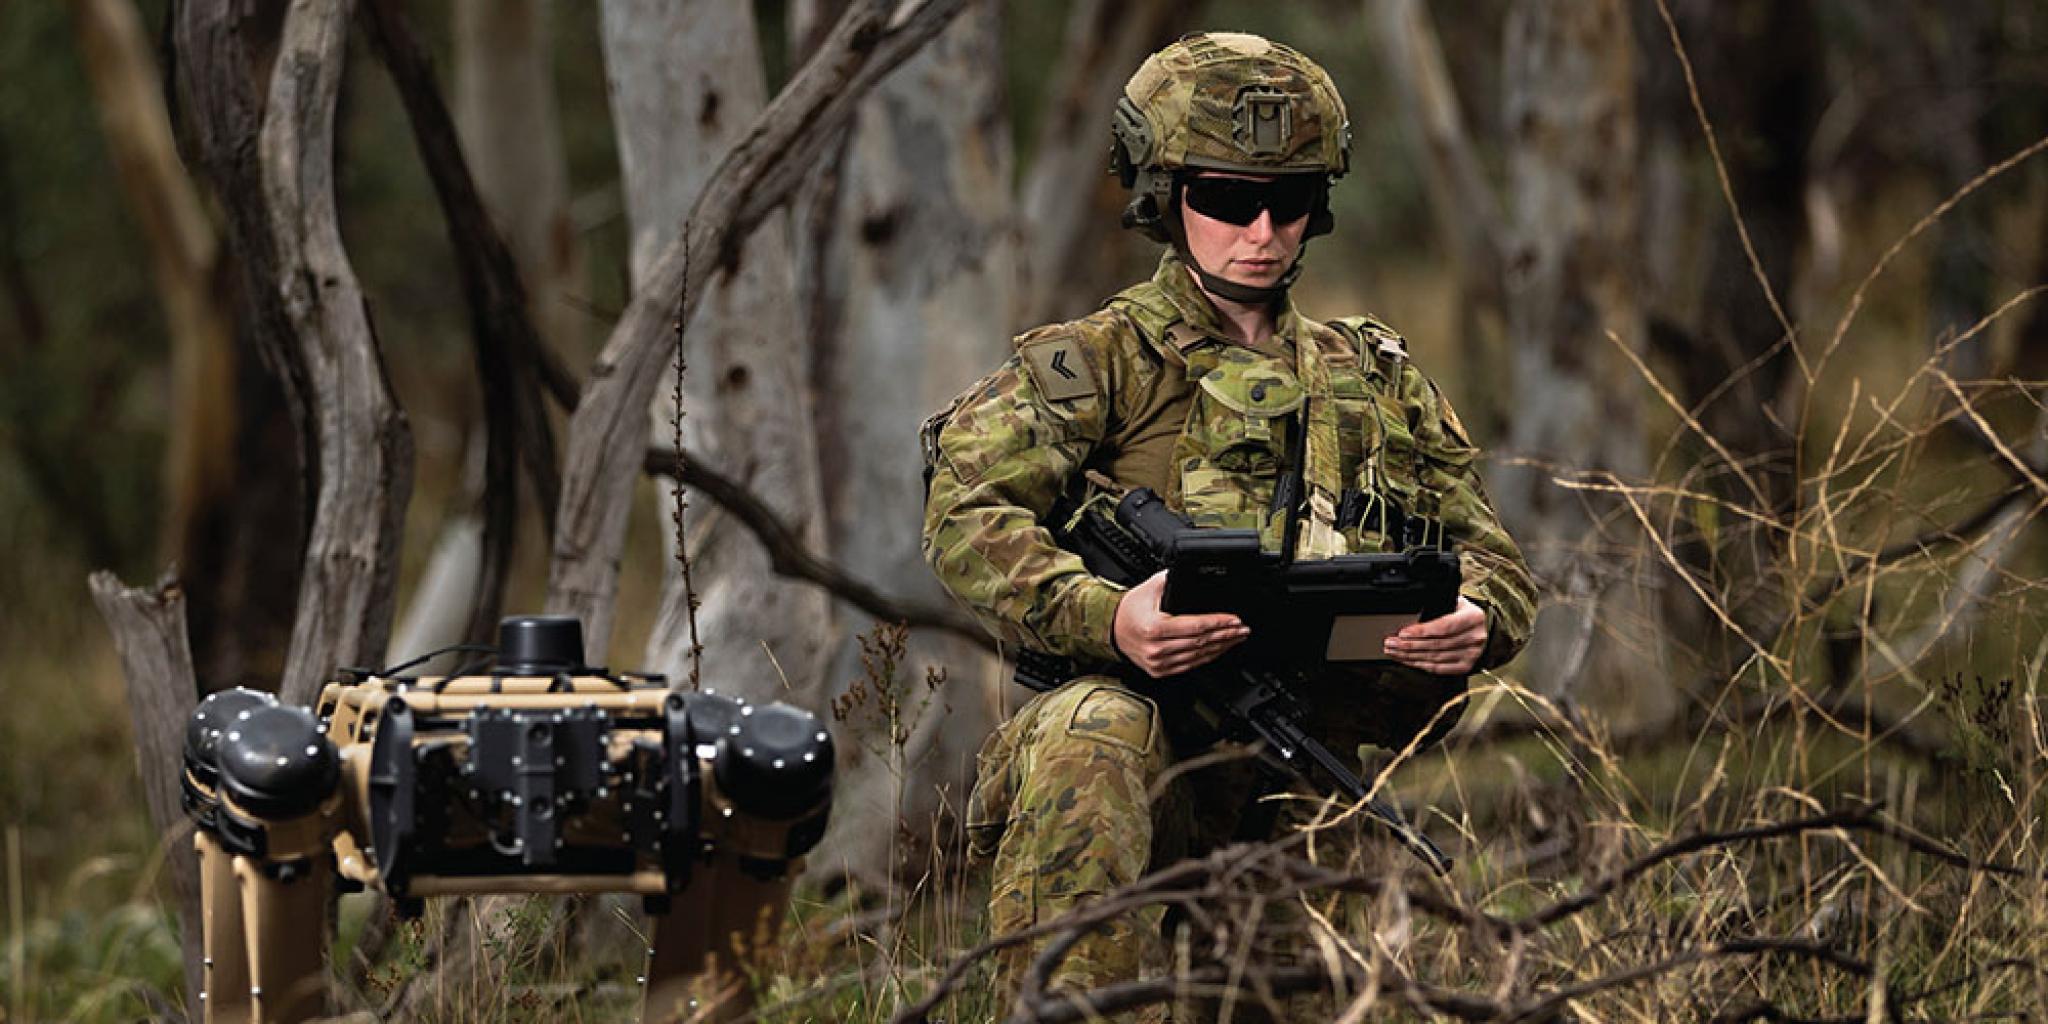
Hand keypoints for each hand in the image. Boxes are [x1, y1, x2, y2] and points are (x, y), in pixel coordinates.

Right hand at [1112, 571, 1249, 677]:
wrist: (1112, 629)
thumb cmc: (1131, 609)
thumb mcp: (1150, 587)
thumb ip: (1171, 579)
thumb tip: (1191, 572)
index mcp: (1155, 628)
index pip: (1196, 626)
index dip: (1219, 623)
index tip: (1235, 620)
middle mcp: (1157, 648)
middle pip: (1201, 642)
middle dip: (1226, 635)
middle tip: (1243, 629)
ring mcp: (1159, 662)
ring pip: (1198, 656)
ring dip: (1221, 647)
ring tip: (1236, 638)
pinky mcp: (1160, 670)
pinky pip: (1190, 666)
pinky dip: (1207, 657)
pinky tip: (1219, 649)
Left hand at [1383, 596, 1487, 675]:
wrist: (1484, 629)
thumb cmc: (1464, 613)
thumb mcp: (1456, 602)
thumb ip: (1439, 604)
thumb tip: (1411, 611)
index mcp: (1473, 618)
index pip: (1444, 627)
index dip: (1421, 631)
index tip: (1402, 633)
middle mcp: (1474, 637)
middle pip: (1436, 644)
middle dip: (1409, 645)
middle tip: (1391, 643)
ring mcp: (1471, 654)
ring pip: (1435, 658)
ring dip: (1410, 656)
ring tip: (1394, 652)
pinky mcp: (1465, 666)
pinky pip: (1439, 668)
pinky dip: (1420, 665)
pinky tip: (1407, 661)